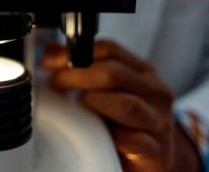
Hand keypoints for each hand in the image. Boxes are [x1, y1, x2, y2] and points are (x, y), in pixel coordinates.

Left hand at [41, 40, 200, 171]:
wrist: (153, 158)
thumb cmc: (127, 122)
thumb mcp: (108, 90)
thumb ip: (81, 68)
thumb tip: (51, 51)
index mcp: (142, 72)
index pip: (110, 50)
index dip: (76, 53)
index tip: (50, 63)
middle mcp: (154, 92)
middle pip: (114, 73)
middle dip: (76, 76)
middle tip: (55, 83)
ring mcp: (157, 121)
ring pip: (126, 105)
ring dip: (93, 103)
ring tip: (77, 106)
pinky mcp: (156, 150)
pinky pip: (133, 141)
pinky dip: (112, 137)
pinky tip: (98, 135)